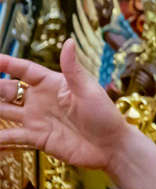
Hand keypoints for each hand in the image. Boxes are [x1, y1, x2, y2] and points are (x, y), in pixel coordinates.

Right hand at [0, 39, 130, 171]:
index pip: (23, 70)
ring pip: (3, 111)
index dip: (5, 63)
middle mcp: (40, 100)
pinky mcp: (36, 138)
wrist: (111, 147)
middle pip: (6, 90)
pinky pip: (9, 137)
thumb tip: (69, 41)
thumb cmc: (105, 115)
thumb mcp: (88, 90)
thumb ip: (73, 69)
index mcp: (53, 84)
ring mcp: (36, 119)